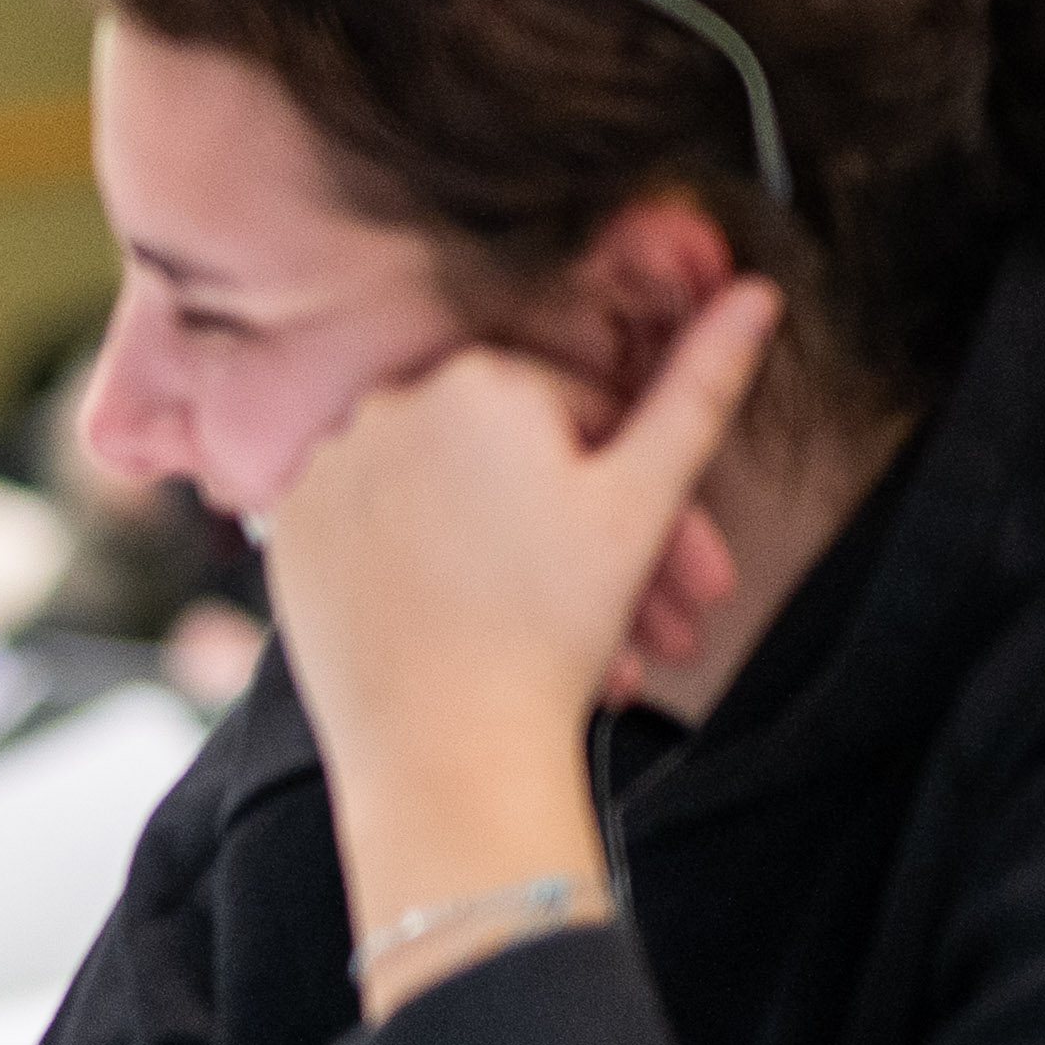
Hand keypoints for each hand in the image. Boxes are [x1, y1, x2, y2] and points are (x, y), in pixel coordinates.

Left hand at [269, 280, 780, 1014]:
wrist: (442, 752)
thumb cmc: (551, 630)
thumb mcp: (645, 499)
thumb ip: (700, 386)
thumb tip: (758, 292)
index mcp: (476, 378)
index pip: (577, 411)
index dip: (630, 485)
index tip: (666, 558)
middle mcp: (385, 405)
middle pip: (503, 460)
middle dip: (577, 531)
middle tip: (638, 615)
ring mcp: (324, 469)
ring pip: (441, 501)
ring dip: (502, 554)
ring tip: (560, 638)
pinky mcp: (286, 534)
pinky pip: (374, 537)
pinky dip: (420, 567)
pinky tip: (467, 622)